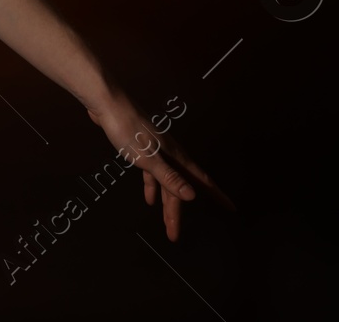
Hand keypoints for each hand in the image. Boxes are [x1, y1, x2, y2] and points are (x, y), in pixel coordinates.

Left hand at [85, 91, 234, 241]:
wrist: (107, 104)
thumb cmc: (128, 130)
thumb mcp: (149, 158)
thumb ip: (170, 177)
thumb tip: (192, 196)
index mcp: (175, 157)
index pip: (201, 180)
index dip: (216, 195)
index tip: (231, 208)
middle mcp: (170, 155)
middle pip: (179, 188)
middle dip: (177, 212)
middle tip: (174, 235)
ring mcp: (155, 152)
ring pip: (165, 183)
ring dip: (165, 203)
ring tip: (164, 223)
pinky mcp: (140, 149)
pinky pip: (151, 174)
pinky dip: (151, 187)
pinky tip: (149, 199)